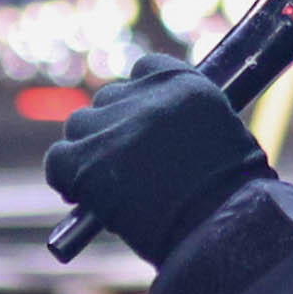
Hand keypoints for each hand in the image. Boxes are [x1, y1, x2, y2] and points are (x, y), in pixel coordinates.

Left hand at [42, 57, 267, 265]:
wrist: (222, 224)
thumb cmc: (234, 194)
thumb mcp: (221, 136)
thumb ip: (186, 122)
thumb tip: (159, 138)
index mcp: (181, 83)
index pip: (144, 70)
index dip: (140, 101)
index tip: (143, 125)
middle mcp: (141, 96)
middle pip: (108, 100)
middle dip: (114, 129)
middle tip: (125, 165)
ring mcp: (109, 126)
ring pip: (80, 125)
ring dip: (89, 150)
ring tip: (104, 183)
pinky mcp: (83, 161)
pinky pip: (57, 159)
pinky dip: (65, 176)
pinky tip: (80, 195)